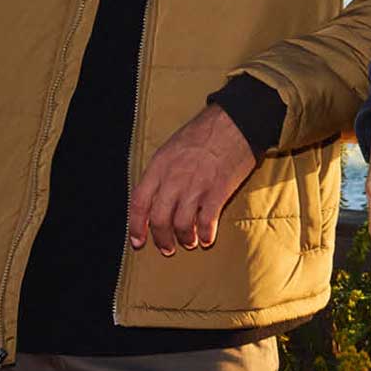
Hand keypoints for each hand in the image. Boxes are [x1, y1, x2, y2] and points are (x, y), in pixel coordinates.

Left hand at [129, 104, 257, 255]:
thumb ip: (162, 173)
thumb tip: (156, 198)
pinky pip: (206, 222)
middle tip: (167, 248)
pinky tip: (207, 238)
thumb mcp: (172, 148)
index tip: (138, 241)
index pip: (139, 202)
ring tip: (189, 241)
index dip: (136, 226)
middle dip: (162, 239)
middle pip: (159, 219)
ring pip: (181, 225)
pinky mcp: (217, 191)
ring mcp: (195, 186)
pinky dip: (205, 234)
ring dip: (184, 238)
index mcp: (159, 166)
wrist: (234, 122)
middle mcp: (173, 178)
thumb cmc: (203, 133)